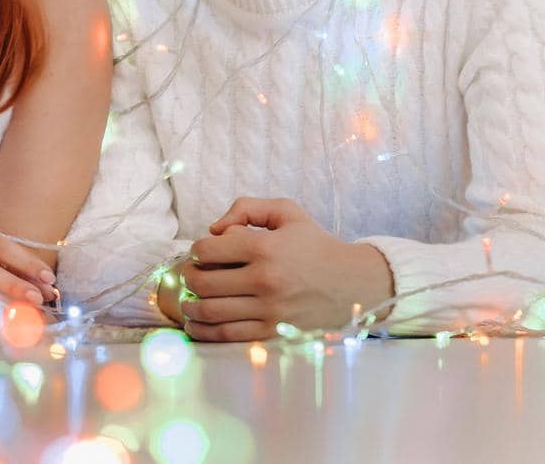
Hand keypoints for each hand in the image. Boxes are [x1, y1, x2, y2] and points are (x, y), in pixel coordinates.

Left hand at [178, 198, 394, 341]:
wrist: (355, 284)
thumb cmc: (315, 245)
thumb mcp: (286, 213)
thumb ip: (246, 208)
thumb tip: (214, 228)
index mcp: (264, 248)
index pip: (206, 250)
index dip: (196, 251)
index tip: (201, 254)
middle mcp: (265, 280)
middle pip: (203, 282)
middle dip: (188, 279)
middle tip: (191, 277)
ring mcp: (269, 310)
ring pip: (210, 311)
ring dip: (190, 307)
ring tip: (189, 302)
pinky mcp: (273, 332)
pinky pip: (227, 336)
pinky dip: (203, 332)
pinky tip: (196, 324)